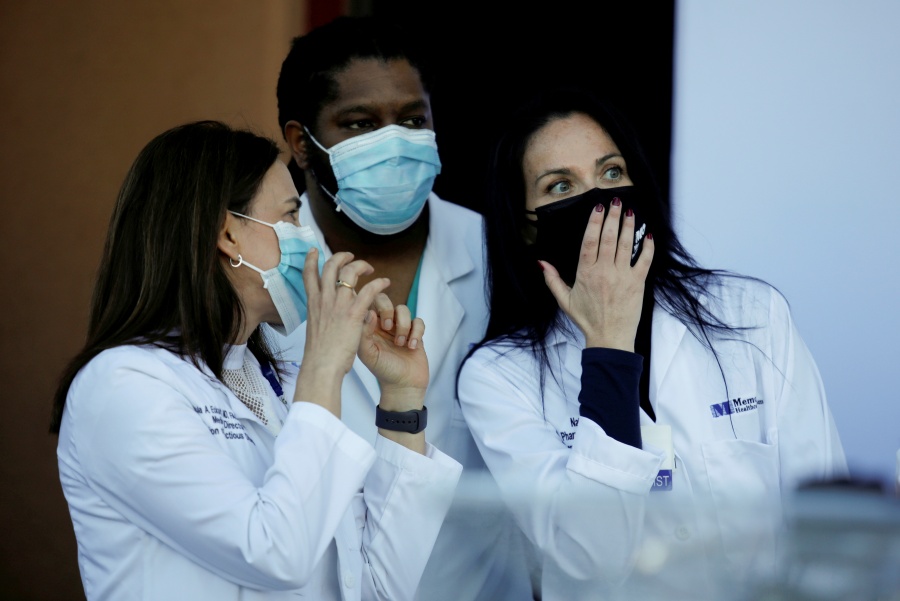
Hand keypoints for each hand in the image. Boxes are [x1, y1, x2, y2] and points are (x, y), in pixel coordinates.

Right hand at [294, 249, 390, 415]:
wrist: (321, 366)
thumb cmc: (319, 355)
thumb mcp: (315, 330)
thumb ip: (321, 317)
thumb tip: (327, 314)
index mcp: (313, 304)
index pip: (308, 275)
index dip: (310, 259)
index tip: (314, 250)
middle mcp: (323, 300)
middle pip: (330, 266)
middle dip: (341, 256)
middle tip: (350, 256)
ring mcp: (338, 305)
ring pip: (349, 272)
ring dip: (361, 265)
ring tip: (370, 268)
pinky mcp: (353, 313)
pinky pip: (369, 290)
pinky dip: (378, 283)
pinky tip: (385, 282)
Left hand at [358, 292, 427, 410]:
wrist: (403, 386)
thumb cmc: (383, 371)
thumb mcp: (368, 354)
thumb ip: (364, 333)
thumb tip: (369, 312)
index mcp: (369, 326)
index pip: (368, 303)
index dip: (373, 307)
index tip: (378, 323)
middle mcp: (383, 324)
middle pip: (385, 300)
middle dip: (388, 310)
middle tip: (387, 327)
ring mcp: (400, 327)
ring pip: (403, 309)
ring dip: (403, 325)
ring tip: (401, 343)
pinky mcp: (415, 333)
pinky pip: (418, 321)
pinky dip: (416, 332)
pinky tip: (411, 346)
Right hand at [539, 200, 653, 350]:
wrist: (609, 337)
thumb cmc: (587, 319)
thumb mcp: (564, 300)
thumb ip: (552, 279)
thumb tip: (541, 262)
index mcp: (586, 273)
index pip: (589, 241)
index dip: (594, 222)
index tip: (597, 208)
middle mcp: (604, 271)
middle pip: (608, 237)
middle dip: (612, 217)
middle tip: (615, 201)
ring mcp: (622, 276)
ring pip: (626, 244)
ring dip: (628, 225)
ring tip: (629, 211)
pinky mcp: (637, 283)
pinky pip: (644, 260)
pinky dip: (647, 247)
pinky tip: (647, 235)